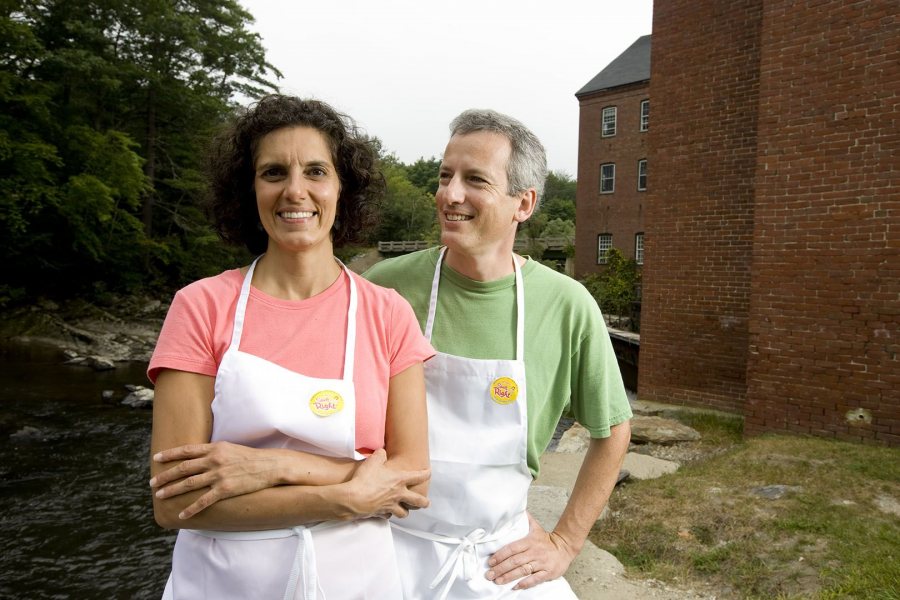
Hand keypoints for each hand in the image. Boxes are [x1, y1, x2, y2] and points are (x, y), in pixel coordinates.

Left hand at [150, 441, 280, 518]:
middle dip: (165, 476)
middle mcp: (214, 460)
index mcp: (214, 448)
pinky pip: (204, 501)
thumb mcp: (230, 448)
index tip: (156, 458)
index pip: (186, 451)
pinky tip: (182, 515)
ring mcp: (219, 475)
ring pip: (189, 484)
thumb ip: (214, 451)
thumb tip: (199, 456)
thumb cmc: (251, 457)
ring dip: (172, 490)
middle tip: (152, 483)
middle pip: (183, 468)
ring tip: (159, 496)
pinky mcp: (225, 490)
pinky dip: (191, 509)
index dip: (170, 454)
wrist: (270, 466)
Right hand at [345, 449, 429, 518]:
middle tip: (426, 503)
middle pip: (417, 501)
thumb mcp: (373, 461)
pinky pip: (388, 515)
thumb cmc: (365, 479)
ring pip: (404, 512)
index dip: (426, 474)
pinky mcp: (381, 513)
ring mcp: (391, 505)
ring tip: (406, 510)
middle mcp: (399, 494)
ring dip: (405, 511)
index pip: (419, 476)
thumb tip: (382, 452)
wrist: (354, 498)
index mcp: (399, 480)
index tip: (429, 472)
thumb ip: (380, 455)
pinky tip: (387, 512)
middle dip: (424, 502)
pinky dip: (388, 514)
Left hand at [485, 512, 577, 589]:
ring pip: (523, 571)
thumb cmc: (547, 540)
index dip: (500, 555)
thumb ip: (525, 520)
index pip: (512, 548)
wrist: (565, 547)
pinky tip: (515, 586)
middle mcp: (534, 552)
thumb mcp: (536, 528)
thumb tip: (516, 509)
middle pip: (515, 561)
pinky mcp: (548, 573)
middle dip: (500, 568)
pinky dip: (525, 583)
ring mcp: (541, 563)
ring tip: (498, 581)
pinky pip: (535, 579)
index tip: (490, 561)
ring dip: (509, 577)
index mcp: (530, 541)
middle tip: (489, 574)